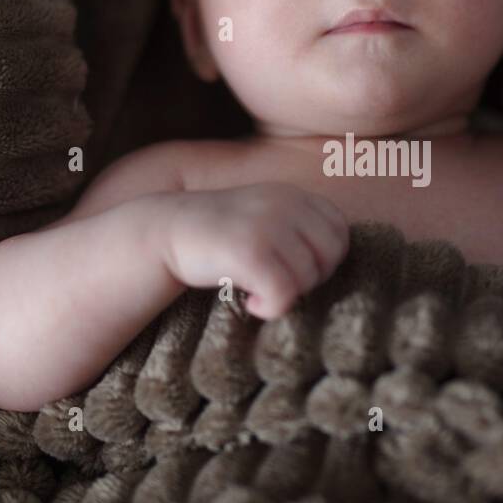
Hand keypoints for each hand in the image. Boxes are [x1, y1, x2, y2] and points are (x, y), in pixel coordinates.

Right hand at [161, 182, 348, 317]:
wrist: (163, 231)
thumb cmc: (217, 234)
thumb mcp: (263, 215)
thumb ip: (298, 227)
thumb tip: (332, 262)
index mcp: (292, 195)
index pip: (339, 229)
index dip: (326, 257)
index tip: (295, 268)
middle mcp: (285, 204)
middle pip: (331, 255)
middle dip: (311, 278)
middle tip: (278, 283)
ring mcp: (268, 225)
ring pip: (308, 277)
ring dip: (286, 294)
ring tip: (257, 290)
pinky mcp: (250, 251)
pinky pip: (284, 293)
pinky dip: (272, 308)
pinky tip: (252, 303)